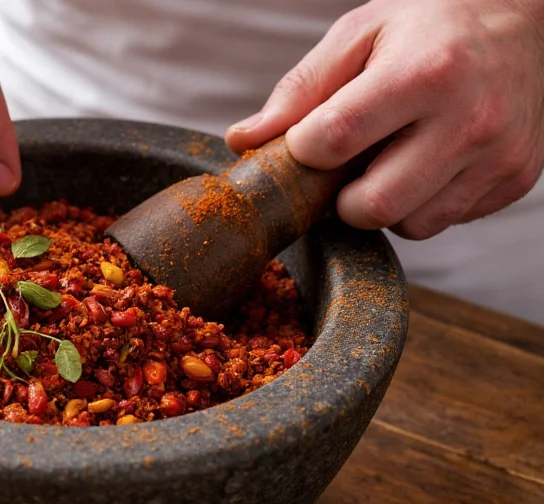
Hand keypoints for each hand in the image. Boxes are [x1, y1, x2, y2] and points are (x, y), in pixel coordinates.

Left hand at [225, 0, 543, 239]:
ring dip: (383, 203)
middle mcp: (470, 120)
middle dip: (341, 198)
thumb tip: (243, 141)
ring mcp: (498, 157)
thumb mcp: (359, 34)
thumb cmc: (429, 26)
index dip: (305, 150)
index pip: (335, 139)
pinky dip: (421, 202)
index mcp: (425, 72)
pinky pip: (442, 221)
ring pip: (408, 225)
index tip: (309, 141)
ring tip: (393, 157)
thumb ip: (299, 91)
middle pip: (372, 206)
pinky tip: (428, 161)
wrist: (522, 22)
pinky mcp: (514, 181)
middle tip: (347, 166)